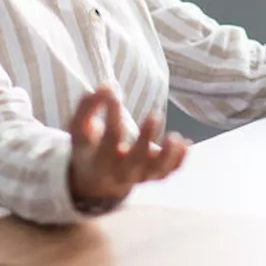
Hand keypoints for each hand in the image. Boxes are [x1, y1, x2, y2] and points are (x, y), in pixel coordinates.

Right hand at [67, 86, 189, 209]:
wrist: (96, 180)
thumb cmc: (89, 147)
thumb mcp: (80, 130)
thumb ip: (88, 107)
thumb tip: (106, 86)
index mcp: (100, 160)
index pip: (110, 137)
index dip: (113, 112)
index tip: (113, 90)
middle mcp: (121, 172)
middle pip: (135, 160)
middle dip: (145, 139)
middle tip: (154, 114)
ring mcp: (139, 176)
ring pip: (156, 171)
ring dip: (168, 155)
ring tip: (175, 137)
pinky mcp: (153, 175)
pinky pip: (168, 172)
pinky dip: (178, 161)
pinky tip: (185, 144)